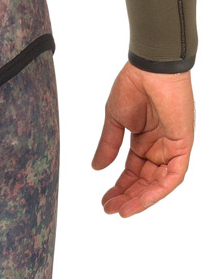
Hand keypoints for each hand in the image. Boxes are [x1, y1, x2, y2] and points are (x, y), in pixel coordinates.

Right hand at [91, 62, 194, 216]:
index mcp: (145, 139)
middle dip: (128, 196)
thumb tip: (96, 168)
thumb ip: (108, 145)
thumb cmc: (134, 85)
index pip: (134, 171)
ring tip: (122, 209)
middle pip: (146, 180)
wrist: (150, 68)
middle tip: (110, 208)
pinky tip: (140, 200)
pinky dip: (158, 190)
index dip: (120, 187)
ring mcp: (172, 146)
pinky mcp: (183, 145)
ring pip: (159, 182)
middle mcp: (160, 146)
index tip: (105, 200)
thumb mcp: (115, 120)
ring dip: (141, 198)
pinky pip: (173, 176)